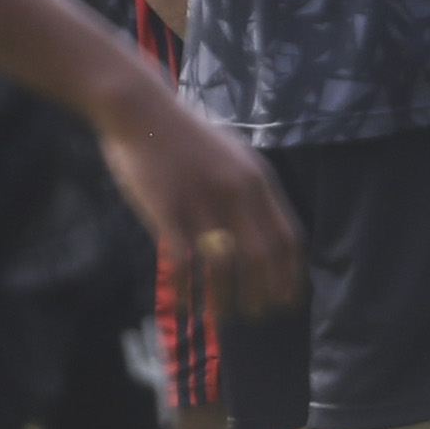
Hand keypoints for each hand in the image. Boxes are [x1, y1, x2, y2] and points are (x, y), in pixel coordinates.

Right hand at [96, 97, 304, 319]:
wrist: (139, 110)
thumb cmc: (184, 136)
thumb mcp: (232, 154)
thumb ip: (250, 190)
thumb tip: (264, 232)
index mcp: (257, 179)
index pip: (287, 238)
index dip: (290, 275)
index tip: (288, 299)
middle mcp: (236, 192)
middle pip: (262, 257)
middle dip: (265, 293)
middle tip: (260, 315)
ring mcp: (201, 201)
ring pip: (225, 267)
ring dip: (227, 300)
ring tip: (225, 318)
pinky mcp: (167, 210)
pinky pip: (184, 265)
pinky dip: (189, 291)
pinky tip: (188, 306)